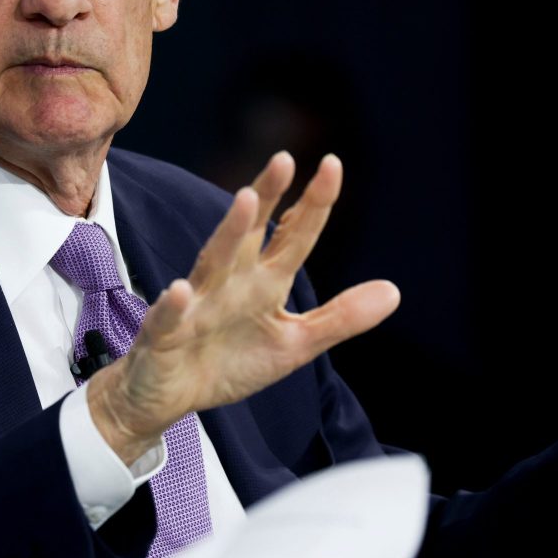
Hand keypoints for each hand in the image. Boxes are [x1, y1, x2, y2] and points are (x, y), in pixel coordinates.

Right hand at [88, 151, 400, 462]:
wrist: (168, 397)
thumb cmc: (228, 362)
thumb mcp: (294, 344)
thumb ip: (340, 317)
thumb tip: (394, 292)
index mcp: (264, 282)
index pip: (293, 235)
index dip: (313, 204)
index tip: (332, 164)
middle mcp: (230, 282)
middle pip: (250, 233)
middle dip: (266, 197)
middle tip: (284, 160)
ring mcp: (195, 304)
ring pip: (213, 262)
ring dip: (229, 233)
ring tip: (246, 201)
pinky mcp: (163, 334)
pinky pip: (168, 317)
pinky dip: (172, 304)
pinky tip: (179, 290)